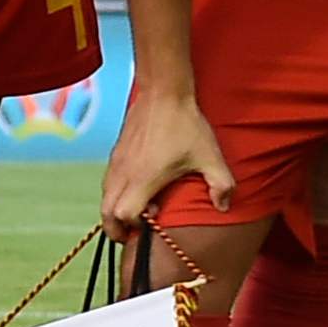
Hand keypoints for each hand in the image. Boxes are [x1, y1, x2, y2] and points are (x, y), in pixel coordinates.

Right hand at [99, 82, 229, 236]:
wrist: (163, 92)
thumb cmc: (185, 124)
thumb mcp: (210, 156)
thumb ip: (221, 185)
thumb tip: (223, 206)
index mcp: (144, 178)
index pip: (123, 215)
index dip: (135, 226)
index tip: (154, 219)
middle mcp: (124, 173)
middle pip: (106, 213)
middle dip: (116, 229)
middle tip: (133, 234)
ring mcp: (117, 162)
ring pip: (104, 197)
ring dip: (115, 211)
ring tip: (137, 212)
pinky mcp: (116, 153)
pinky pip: (108, 182)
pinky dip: (115, 195)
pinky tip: (137, 189)